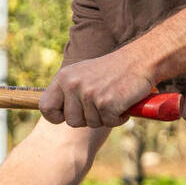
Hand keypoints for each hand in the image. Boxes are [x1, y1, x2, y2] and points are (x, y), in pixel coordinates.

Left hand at [38, 48, 156, 128]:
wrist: (139, 60)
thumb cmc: (111, 71)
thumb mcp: (81, 75)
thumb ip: (66, 91)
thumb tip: (51, 113)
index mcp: (63, 78)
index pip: (46, 107)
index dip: (57, 116)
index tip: (68, 114)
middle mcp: (72, 85)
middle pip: (71, 121)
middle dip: (87, 118)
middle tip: (101, 102)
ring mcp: (89, 94)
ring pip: (90, 124)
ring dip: (104, 117)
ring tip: (113, 98)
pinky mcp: (106, 103)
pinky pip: (108, 123)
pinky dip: (118, 118)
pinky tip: (123, 102)